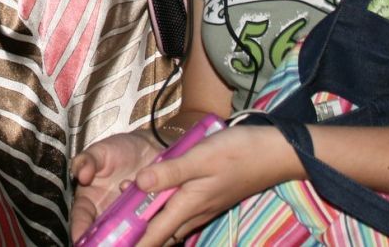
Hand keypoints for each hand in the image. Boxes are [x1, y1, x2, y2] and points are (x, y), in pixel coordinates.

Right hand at [69, 130, 160, 240]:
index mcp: (90, 200)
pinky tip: (154, 222)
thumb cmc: (120, 150)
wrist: (150, 146)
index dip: (79, 228)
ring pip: (126, 234)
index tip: (78, 238)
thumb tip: (81, 174)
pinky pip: (148, 229)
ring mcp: (129, 218)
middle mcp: (107, 214)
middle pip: (102, 234)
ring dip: (130, 234)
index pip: (81, 218)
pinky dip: (150, 229)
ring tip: (136, 229)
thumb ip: (87, 160)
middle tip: (111, 243)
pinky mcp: (149, 219)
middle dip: (105, 241)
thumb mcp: (100, 151)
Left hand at [130, 124, 293, 246]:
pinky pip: (181, 214)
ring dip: (151, 225)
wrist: (273, 152)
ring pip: (172, 225)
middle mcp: (195, 212)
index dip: (135, 243)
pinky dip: (165, 213)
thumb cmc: (237, 152)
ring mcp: (204, 207)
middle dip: (140, 238)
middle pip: (162, 234)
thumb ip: (169, 171)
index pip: (155, 234)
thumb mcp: (200, 157)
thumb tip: (138, 184)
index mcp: (189, 204)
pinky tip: (157, 200)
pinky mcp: (210, 199)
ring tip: (128, 219)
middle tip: (116, 233)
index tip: (115, 245)